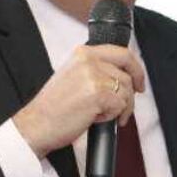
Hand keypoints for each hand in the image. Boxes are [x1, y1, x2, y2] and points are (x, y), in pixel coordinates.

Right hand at [12, 45, 145, 157]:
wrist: (37, 124)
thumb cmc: (54, 107)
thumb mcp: (74, 76)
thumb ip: (96, 70)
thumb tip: (123, 75)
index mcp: (83, 53)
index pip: (121, 53)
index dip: (136, 68)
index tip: (139, 81)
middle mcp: (88, 60)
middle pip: (128, 73)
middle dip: (133, 91)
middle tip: (130, 103)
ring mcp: (94, 76)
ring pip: (126, 91)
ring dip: (120, 107)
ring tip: (101, 114)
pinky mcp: (98, 94)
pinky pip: (120, 105)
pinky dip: (112, 116)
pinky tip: (95, 118)